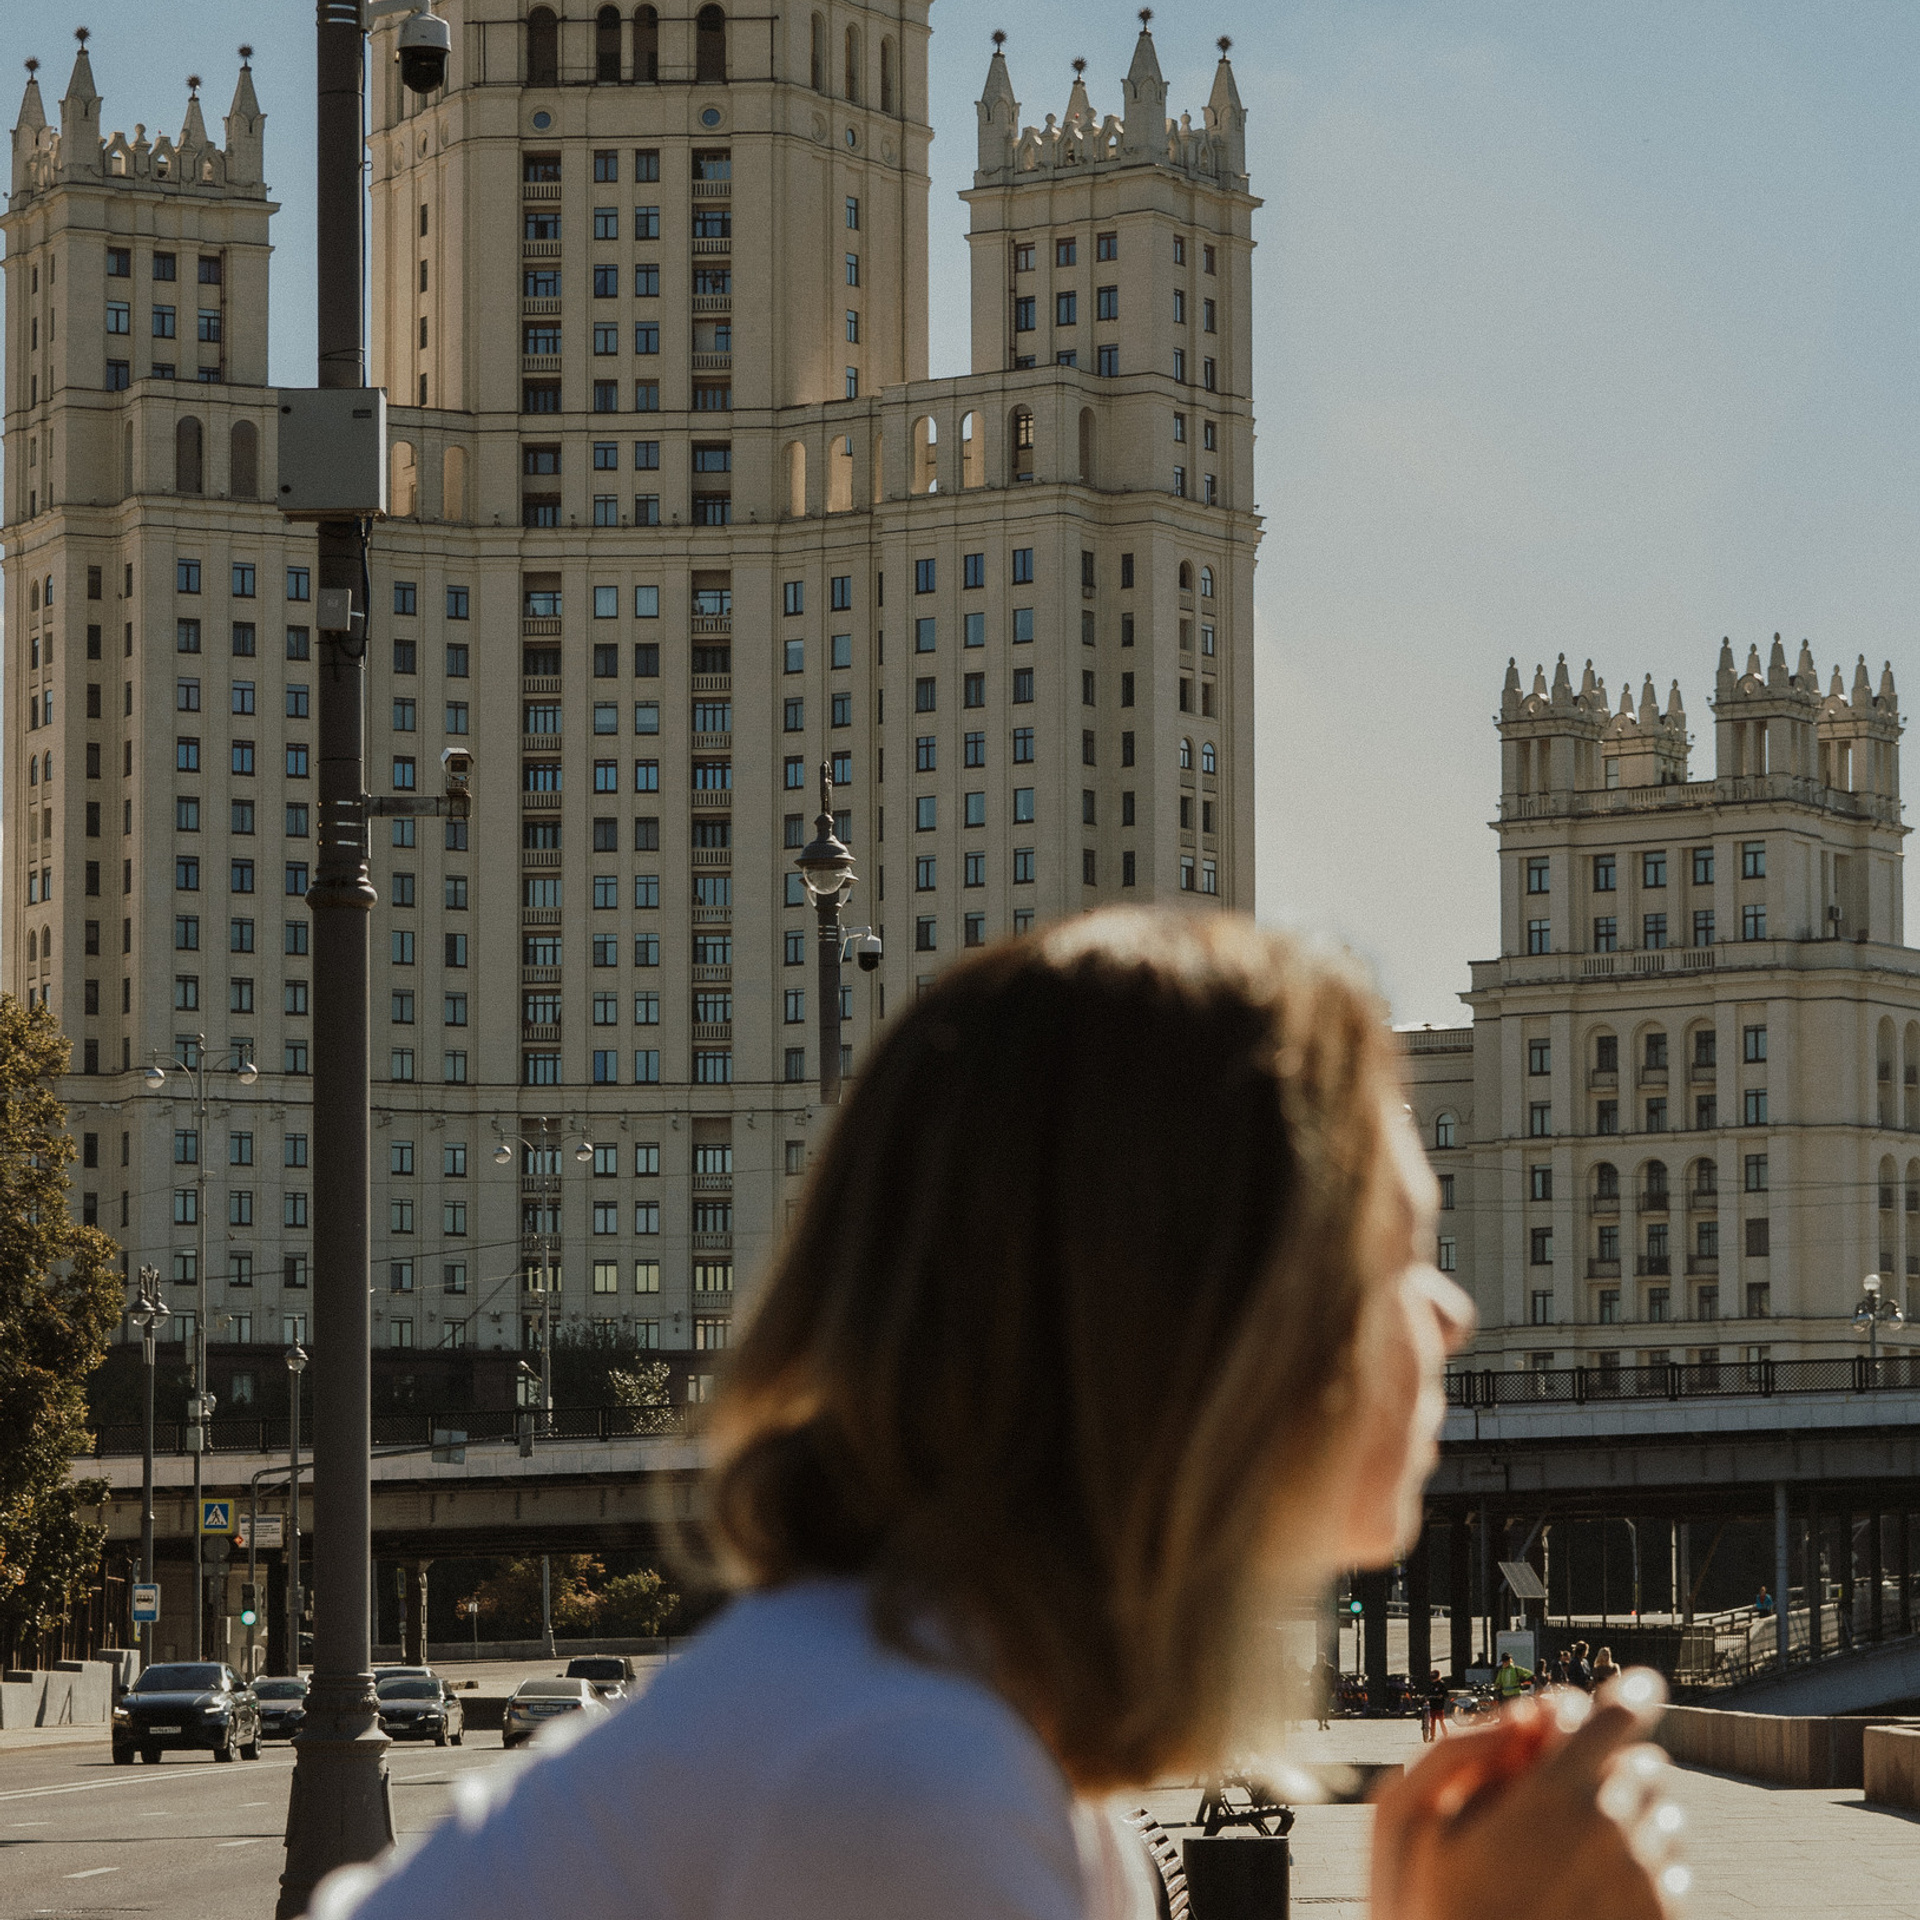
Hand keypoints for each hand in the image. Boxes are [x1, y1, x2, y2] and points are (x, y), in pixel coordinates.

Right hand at [1370, 1673, 1683, 1919]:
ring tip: (1588, 1834)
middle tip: (1572, 1779)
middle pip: (1645, 1761)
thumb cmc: (1436, 1913)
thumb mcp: (1412, 1821)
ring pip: (1667, 1814)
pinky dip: (1651, 1859)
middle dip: (1615, 1759)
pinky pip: (1676, 1869)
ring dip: (1637, 1809)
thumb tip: (1523, 1715)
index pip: (1620, 1715)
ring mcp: (1644, 1884)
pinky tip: (1605, 1878)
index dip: (1632, 1691)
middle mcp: (1615, 1833)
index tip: (1640, 1684)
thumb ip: (1461, 1750)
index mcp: (1557, 1797)